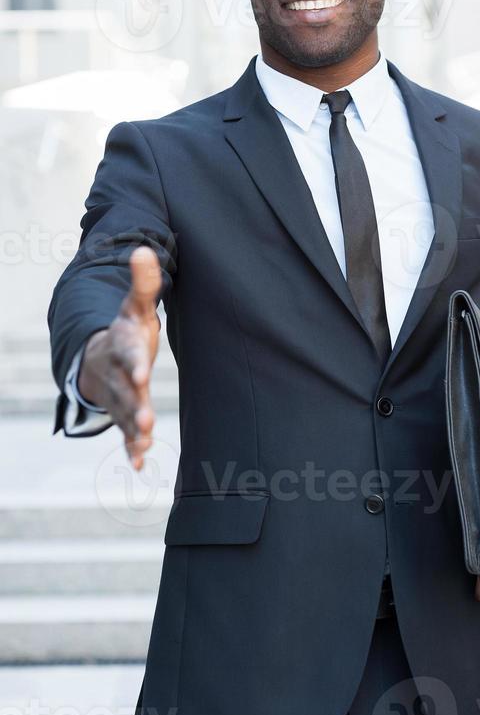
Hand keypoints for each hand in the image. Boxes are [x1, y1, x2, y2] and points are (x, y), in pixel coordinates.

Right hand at [78, 245, 161, 469]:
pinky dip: (130, 448)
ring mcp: (117, 395)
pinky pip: (124, 433)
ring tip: (145, 442)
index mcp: (121, 346)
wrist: (99, 355)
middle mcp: (116, 373)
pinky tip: (138, 464)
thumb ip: (143, 283)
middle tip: (146, 419)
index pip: (128, 353)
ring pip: (124, 415)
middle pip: (124, 391)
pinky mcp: (122, 414)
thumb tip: (145, 250)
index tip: (143, 372)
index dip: (134, 362)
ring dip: (133, 430)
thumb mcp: (134, 306)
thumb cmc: (125, 329)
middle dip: (134, 405)